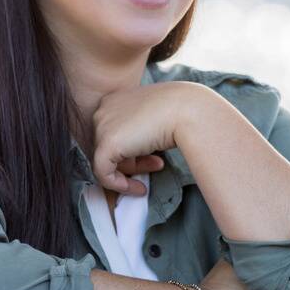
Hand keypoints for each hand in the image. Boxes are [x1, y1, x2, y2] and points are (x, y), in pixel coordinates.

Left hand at [91, 82, 210, 194]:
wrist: (187, 110)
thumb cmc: (178, 110)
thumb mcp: (153, 119)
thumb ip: (139, 132)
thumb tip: (136, 151)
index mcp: (115, 100)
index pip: (116, 133)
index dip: (133, 149)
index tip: (153, 157)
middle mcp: (103, 110)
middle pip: (110, 147)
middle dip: (132, 161)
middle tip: (155, 165)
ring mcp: (102, 126)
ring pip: (105, 160)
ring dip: (129, 173)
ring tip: (147, 182)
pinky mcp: (107, 144)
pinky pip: (103, 173)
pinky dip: (119, 185)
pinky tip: (140, 188)